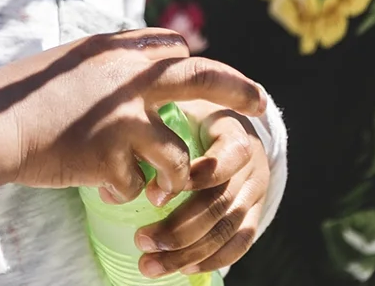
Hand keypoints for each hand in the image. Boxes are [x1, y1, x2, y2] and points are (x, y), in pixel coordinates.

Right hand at [0, 29, 267, 204]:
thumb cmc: (26, 94)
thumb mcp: (72, 62)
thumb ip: (111, 63)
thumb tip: (144, 57)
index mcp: (117, 51)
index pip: (174, 49)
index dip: (190, 65)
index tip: (203, 78)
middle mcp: (128, 78)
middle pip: (201, 80)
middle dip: (237, 91)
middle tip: (261, 103)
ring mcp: (124, 117)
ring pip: (178, 155)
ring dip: (172, 176)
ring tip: (155, 186)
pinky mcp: (114, 155)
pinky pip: (140, 185)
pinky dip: (125, 191)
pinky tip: (104, 188)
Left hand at [135, 105, 269, 276]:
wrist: (227, 124)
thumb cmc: (191, 114)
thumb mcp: (179, 105)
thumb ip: (158, 124)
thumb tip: (119, 159)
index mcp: (234, 130)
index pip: (229, 154)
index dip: (198, 176)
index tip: (154, 195)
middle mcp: (251, 164)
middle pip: (221, 202)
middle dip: (180, 228)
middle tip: (142, 240)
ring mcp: (255, 191)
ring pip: (228, 229)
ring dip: (188, 252)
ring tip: (151, 264)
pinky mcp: (254, 212)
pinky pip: (241, 242)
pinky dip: (212, 259)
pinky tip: (184, 269)